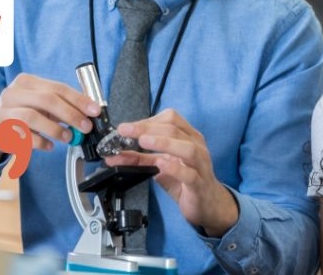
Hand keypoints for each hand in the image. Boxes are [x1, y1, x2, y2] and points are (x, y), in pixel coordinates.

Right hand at [0, 73, 101, 163]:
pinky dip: (41, 142)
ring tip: (68, 137)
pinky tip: (49, 146)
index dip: (78, 99)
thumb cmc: (21, 111)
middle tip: (85, 127)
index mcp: (27, 82)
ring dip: (55, 129)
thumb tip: (88, 112)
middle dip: (71, 114)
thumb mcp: (38, 102)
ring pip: (34, 117)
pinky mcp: (1, 130)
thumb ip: (60, 104)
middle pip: (47, 100)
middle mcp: (14, 93)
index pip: (57, 87)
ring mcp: (5, 111)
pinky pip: (24, 137)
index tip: (94, 110)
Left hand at [104, 108, 238, 236]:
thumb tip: (114, 156)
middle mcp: (196, 146)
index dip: (147, 120)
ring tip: (144, 141)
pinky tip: (161, 164)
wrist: (208, 204)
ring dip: (163, 142)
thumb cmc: (185, 180)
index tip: (126, 127)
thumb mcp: (160, 166)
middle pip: (174, 129)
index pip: (170, 119)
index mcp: (188, 136)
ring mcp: (200, 165)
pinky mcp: (199, 184)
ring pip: (187, 148)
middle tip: (126, 131)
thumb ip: (139, 159)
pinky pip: (189, 174)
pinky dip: (174, 168)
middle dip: (147, 128)